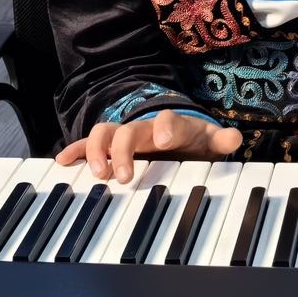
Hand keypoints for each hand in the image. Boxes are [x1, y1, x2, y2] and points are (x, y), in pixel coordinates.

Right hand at [56, 113, 242, 181]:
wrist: (176, 136)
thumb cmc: (191, 141)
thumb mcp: (209, 142)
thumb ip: (222, 140)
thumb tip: (235, 137)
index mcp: (172, 125)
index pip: (168, 119)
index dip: (166, 126)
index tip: (163, 140)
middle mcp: (144, 128)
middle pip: (129, 130)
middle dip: (124, 150)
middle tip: (125, 176)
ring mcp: (124, 136)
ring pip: (104, 133)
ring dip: (97, 151)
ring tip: (98, 174)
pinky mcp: (109, 148)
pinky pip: (87, 144)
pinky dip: (75, 150)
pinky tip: (62, 162)